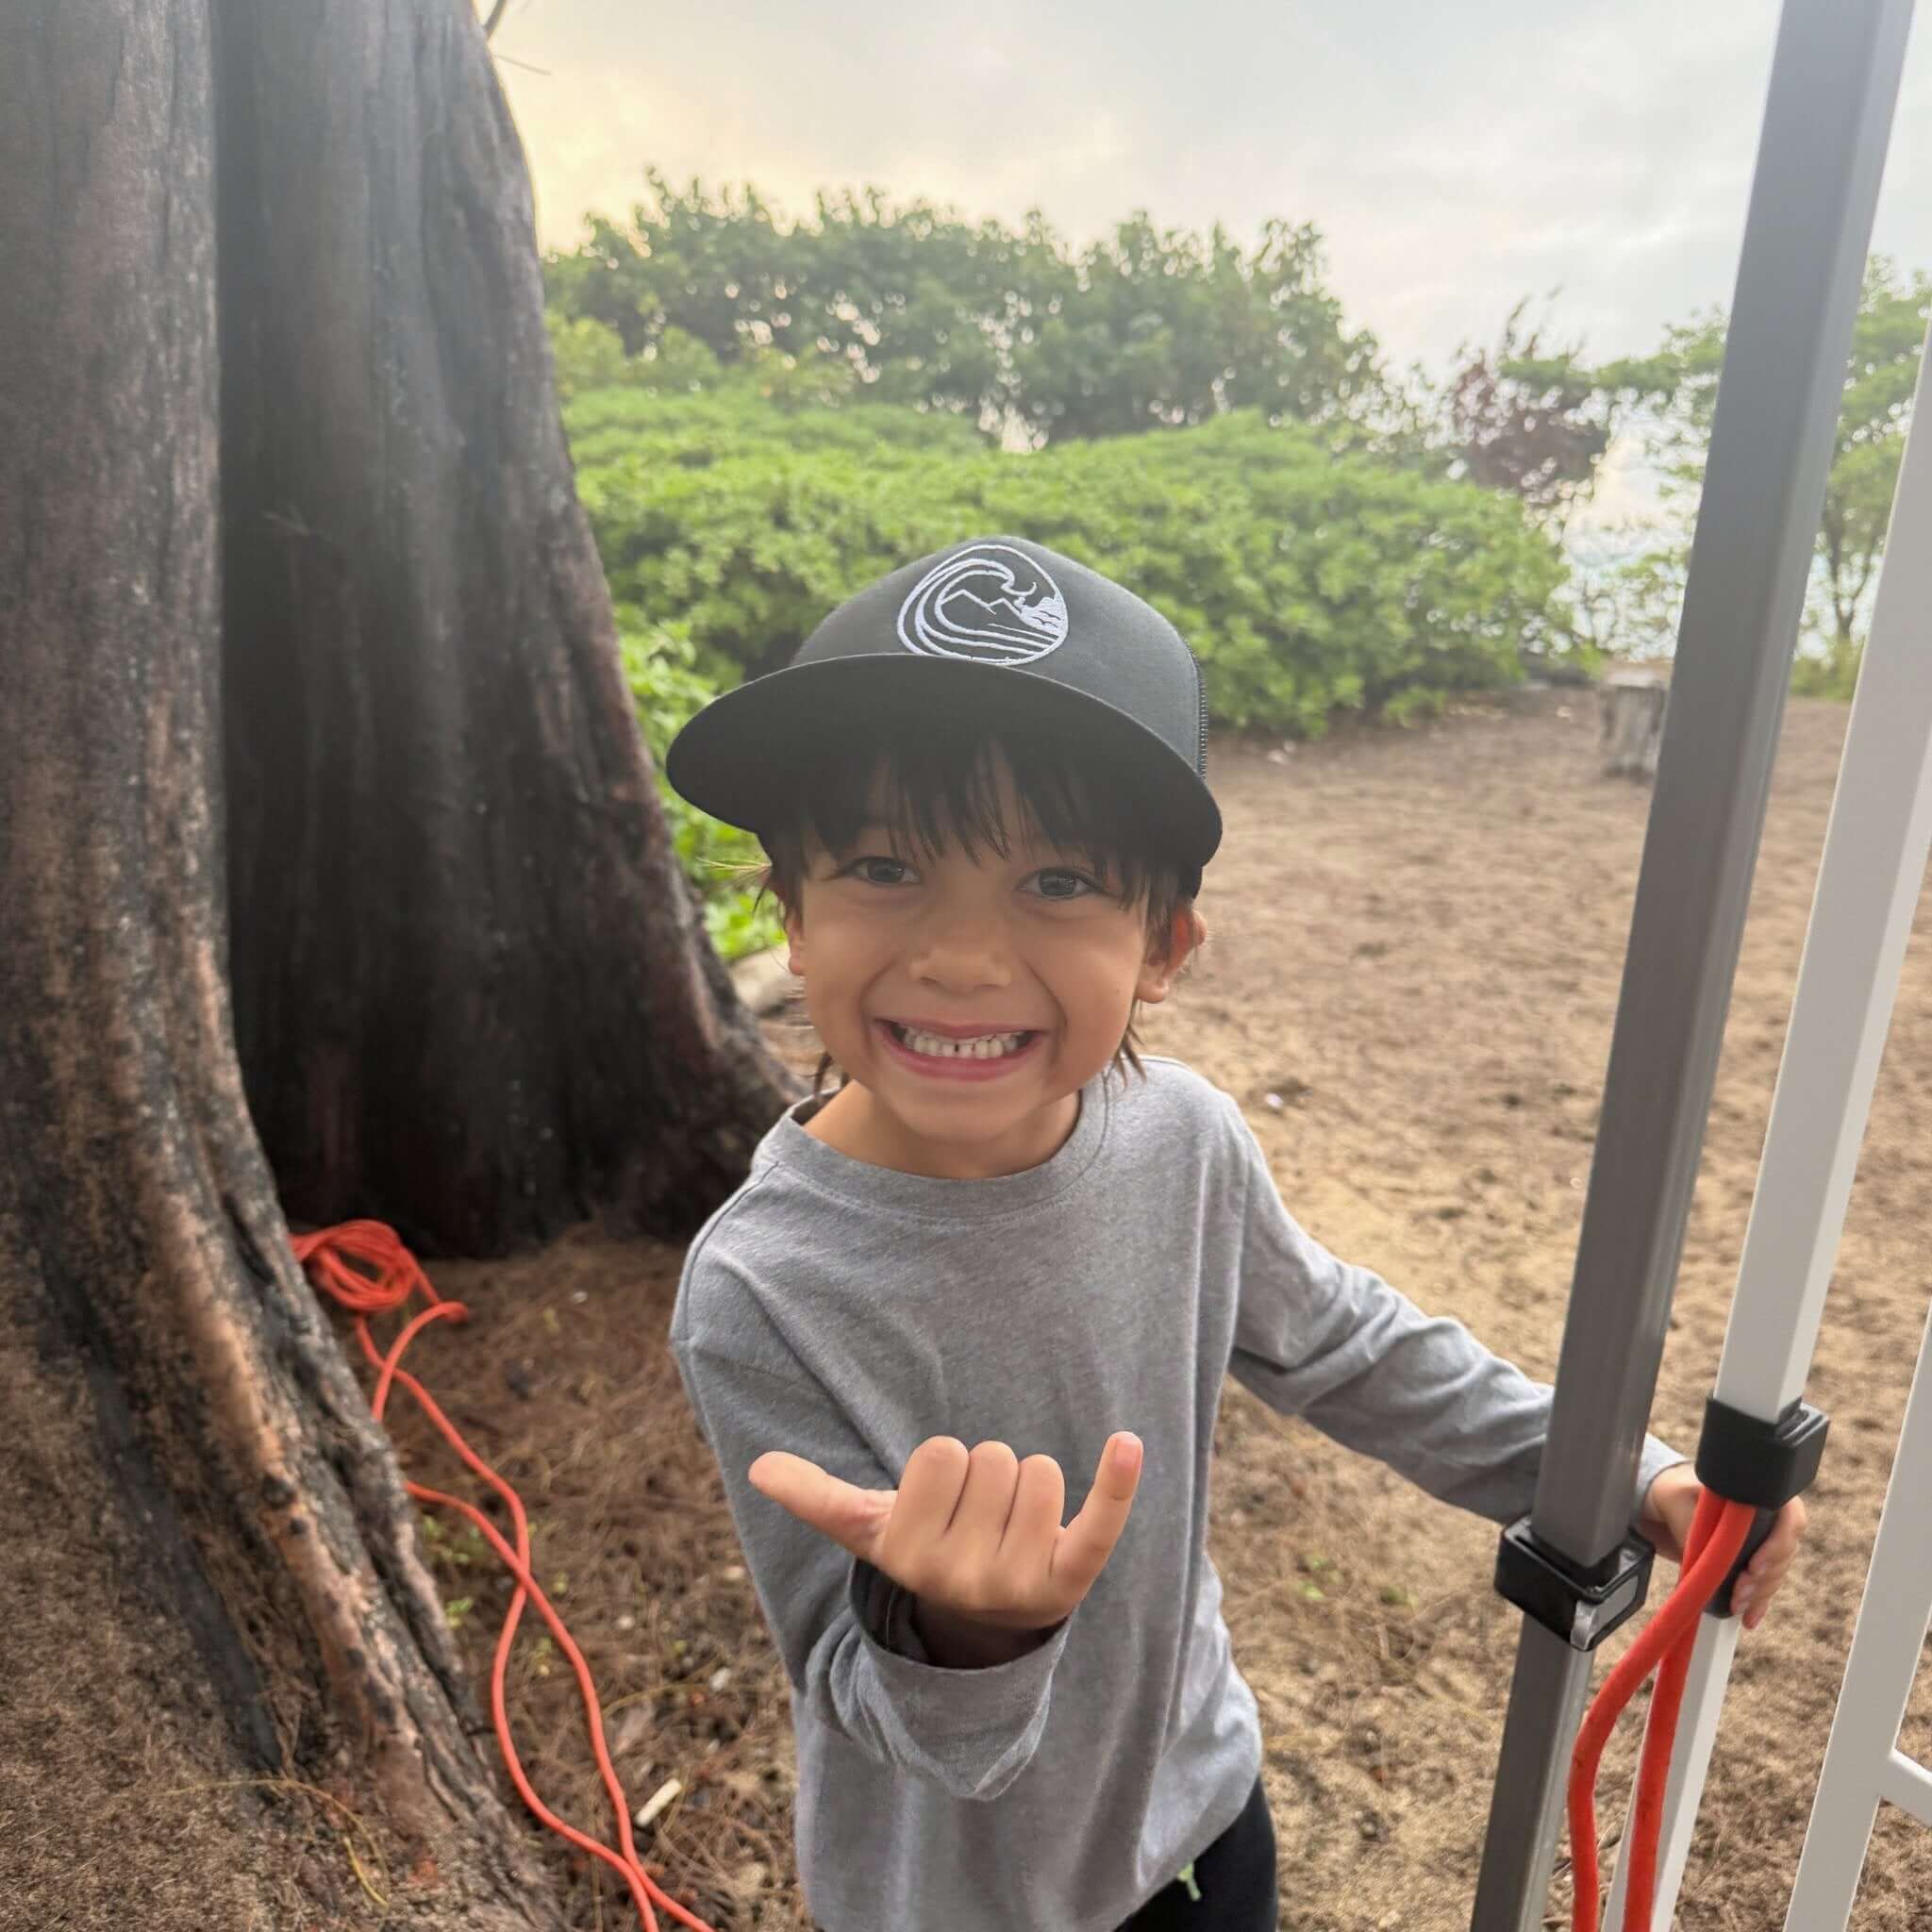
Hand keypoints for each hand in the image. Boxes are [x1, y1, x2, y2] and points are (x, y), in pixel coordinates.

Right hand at [748, 1432, 1143, 1634]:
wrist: (990, 1627)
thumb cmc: (928, 1553)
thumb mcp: (871, 1532)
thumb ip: (818, 1498)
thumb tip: (758, 1468)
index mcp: (909, 1557)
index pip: (939, 1453)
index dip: (945, 1467)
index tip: (941, 1506)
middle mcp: (961, 1578)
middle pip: (991, 1458)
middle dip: (988, 1476)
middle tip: (981, 1521)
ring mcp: (1020, 1582)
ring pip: (1037, 1472)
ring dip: (1031, 1485)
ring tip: (1017, 1527)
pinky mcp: (1073, 1577)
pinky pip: (1098, 1520)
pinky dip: (1115, 1482)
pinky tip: (1126, 1443)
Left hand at [1639, 1462, 1807, 1631]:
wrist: (1669, 1506)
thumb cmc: (1677, 1493)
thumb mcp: (1684, 1496)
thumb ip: (1704, 1514)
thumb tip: (1721, 1539)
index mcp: (1761, 1495)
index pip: (1791, 1518)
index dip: (1778, 1544)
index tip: (1754, 1565)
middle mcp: (1770, 1519)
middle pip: (1785, 1553)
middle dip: (1764, 1577)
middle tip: (1739, 1591)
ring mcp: (1765, 1544)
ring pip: (1776, 1574)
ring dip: (1759, 1593)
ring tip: (1736, 1604)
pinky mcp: (1753, 1565)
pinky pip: (1764, 1587)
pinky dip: (1758, 1604)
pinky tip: (1748, 1618)